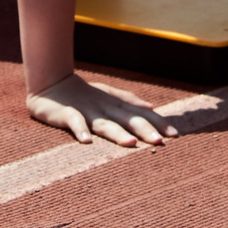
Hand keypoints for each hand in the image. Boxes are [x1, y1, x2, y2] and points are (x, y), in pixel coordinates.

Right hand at [26, 72, 175, 146]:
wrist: (51, 83)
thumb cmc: (84, 93)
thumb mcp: (109, 95)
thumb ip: (130, 101)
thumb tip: (152, 106)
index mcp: (116, 105)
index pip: (141, 115)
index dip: (157, 123)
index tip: (175, 135)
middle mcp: (105, 109)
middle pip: (127, 120)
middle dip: (143, 130)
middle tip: (160, 142)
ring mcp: (86, 111)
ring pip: (104, 124)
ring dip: (117, 133)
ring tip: (130, 144)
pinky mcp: (66, 114)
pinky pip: (74, 122)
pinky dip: (80, 130)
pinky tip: (86, 142)